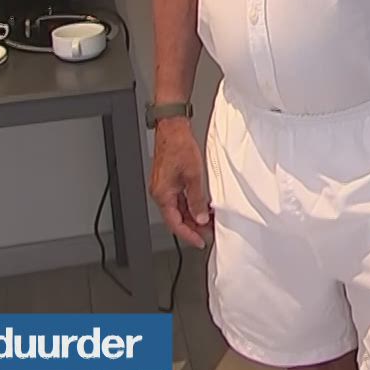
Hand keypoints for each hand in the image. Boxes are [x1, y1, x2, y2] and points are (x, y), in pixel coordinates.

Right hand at [149, 119, 212, 247]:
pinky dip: (190, 205)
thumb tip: (201, 217)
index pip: (175, 224)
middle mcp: (160, 193)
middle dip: (193, 227)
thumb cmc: (178, 146)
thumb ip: (197, 199)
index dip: (189, 235)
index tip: (200, 241)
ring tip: (208, 220)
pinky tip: (201, 206)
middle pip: (176, 218)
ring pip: (178, 210)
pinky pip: (178, 200)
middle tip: (208, 232)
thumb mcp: (193, 176)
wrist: (172, 128)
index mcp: (162, 195)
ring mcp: (163, 187)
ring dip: (193, 216)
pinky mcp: (168, 181)